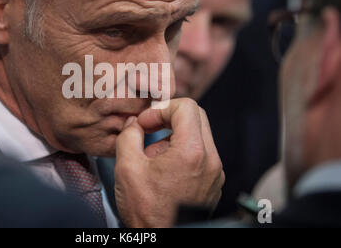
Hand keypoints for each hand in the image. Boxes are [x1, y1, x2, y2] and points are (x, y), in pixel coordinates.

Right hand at [115, 98, 224, 227]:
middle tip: (148, 129)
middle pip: (196, 117)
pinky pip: (202, 155)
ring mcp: (215, 173)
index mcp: (192, 152)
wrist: (162, 243)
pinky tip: (163, 171)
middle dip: (168, 118)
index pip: (186, 107)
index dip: (161, 109)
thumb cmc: (148, 213)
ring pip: (199, 136)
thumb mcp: (127, 168)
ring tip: (152, 157)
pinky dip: (182, 153)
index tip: (145, 123)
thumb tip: (132, 124)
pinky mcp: (213, 183)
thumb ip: (128, 136)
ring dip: (174, 136)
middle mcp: (211, 160)